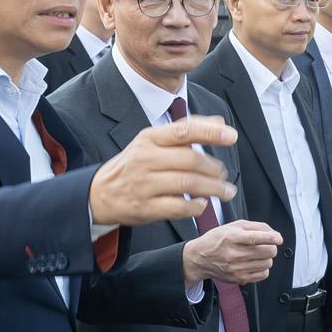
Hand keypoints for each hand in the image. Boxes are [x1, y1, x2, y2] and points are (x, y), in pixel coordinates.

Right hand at [88, 115, 236, 227]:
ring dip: (213, 189)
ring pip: (188, 184)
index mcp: (149, 138)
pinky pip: (178, 207)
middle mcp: (145, 159)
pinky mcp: (145, 207)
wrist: (99, 194)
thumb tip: (220, 123)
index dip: (210, 133)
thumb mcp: (153, 142)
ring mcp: (144, 184)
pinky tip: (203, 204)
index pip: (183, 131)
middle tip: (225, 175)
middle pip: (190, 160)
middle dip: (215, 169)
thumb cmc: (134, 165)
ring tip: (225, 191)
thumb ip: (186, 132)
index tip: (232, 136)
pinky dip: (196, 207)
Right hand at [184, 219, 280, 285]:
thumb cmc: (216, 240)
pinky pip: (263, 274)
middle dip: (271, 247)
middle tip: (266, 245)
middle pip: (266, 252)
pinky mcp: (239, 279)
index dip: (270, 238)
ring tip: (257, 254)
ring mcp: (236, 268)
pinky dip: (263, 268)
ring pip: (267, 263)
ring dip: (267, 258)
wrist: (199, 259)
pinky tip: (255, 263)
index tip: (278, 239)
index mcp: (232, 237)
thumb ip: (255, 227)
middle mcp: (234, 254)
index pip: (255, 238)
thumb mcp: (232, 226)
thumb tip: (273, 233)